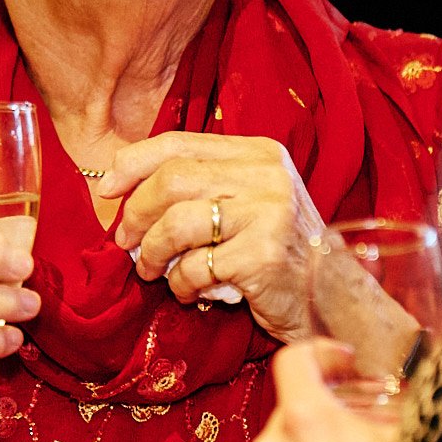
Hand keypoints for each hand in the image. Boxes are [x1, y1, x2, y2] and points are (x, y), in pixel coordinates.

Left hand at [98, 132, 324, 342]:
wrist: (335, 299)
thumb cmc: (280, 251)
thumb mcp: (249, 203)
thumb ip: (203, 185)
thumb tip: (124, 185)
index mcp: (259, 153)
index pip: (179, 142)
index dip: (133, 163)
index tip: (107, 188)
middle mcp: (267, 175)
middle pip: (173, 179)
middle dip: (137, 213)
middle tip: (125, 241)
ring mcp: (268, 213)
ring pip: (178, 222)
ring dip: (152, 252)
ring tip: (151, 270)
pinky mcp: (263, 256)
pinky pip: (195, 266)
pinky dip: (181, 284)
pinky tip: (190, 292)